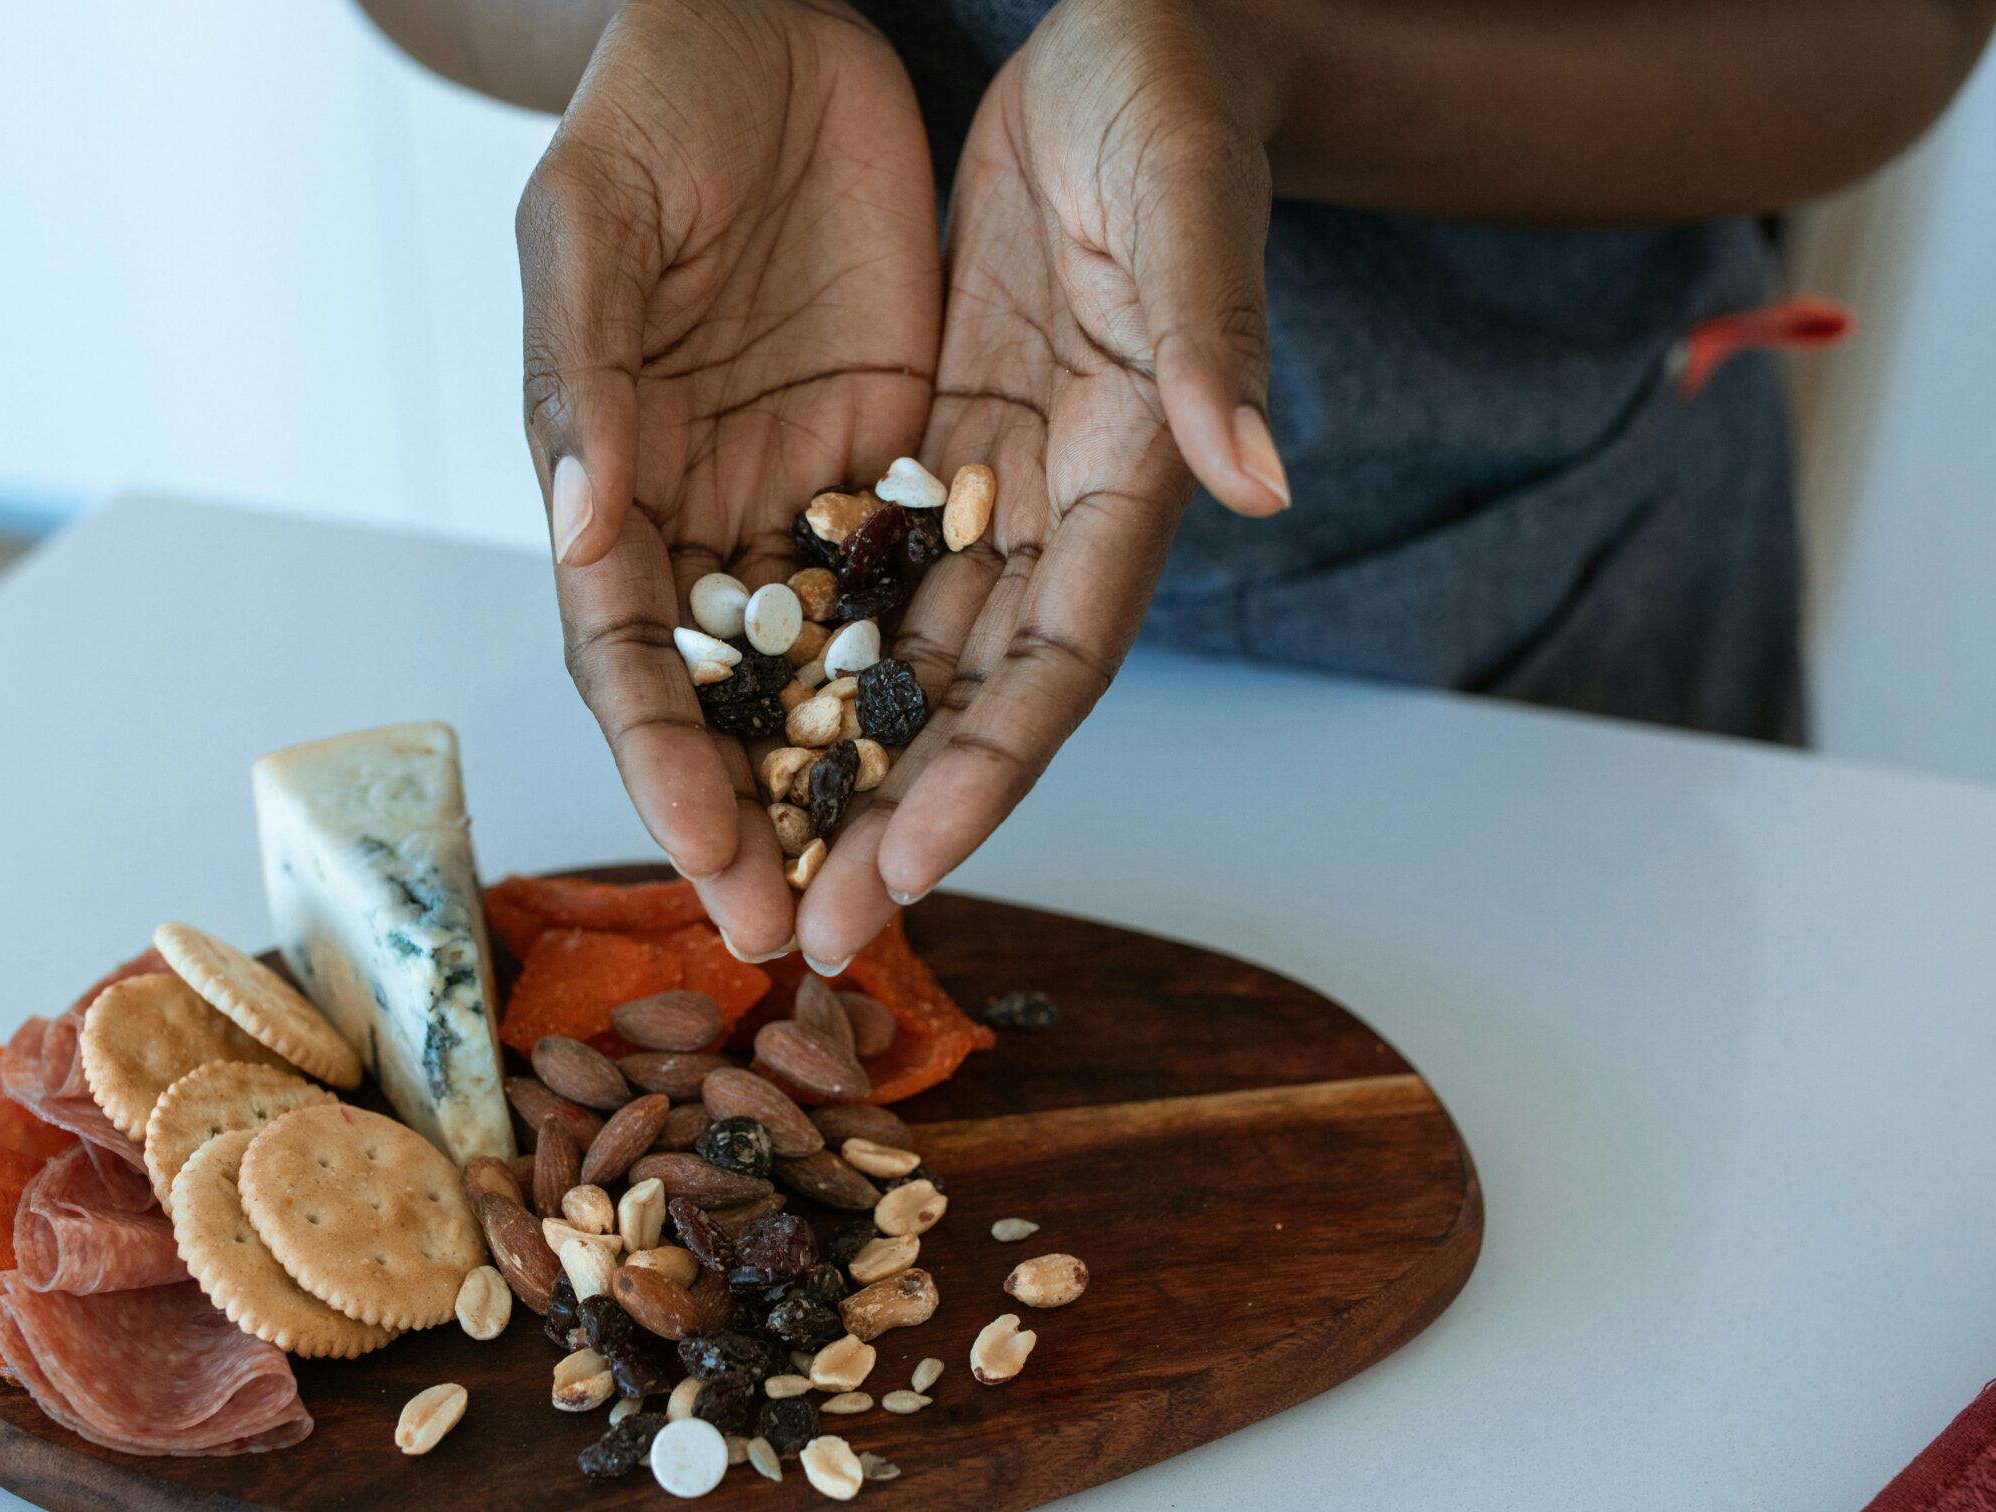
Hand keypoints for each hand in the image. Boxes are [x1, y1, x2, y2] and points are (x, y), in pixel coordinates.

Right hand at [518, 0, 940, 958]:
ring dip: (858, 783)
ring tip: (895, 891)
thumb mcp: (594, 222)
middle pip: (729, 698)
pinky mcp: (894, 456)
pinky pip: (918, 588)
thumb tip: (586, 532)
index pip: (628, 651)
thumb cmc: (655, 104)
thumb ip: (583, 372)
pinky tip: (972, 763)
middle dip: (763, 817)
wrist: (772, 16)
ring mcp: (799, 492)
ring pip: (830, 668)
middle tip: (803, 935)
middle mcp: (700, 512)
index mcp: (607, 474)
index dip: (667, 759)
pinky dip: (934, 680)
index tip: (712, 854)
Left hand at [794, 0, 1291, 969]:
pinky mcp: (935, 442)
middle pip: (973, 697)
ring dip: (834, 771)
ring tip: (756, 874)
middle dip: (891, 818)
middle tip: (809, 936)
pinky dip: (800, 658)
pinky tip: (730, 731)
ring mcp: (993, 483)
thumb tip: (1265, 478)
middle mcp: (1060, 504)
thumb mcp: (1182, 190)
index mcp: (1134, 470)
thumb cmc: (1167, 87)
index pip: (1060, 656)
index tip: (906, 867)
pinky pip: (855, 573)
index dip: (988, 769)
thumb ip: (1217, 333)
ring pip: (905, 660)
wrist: (1125, 24)